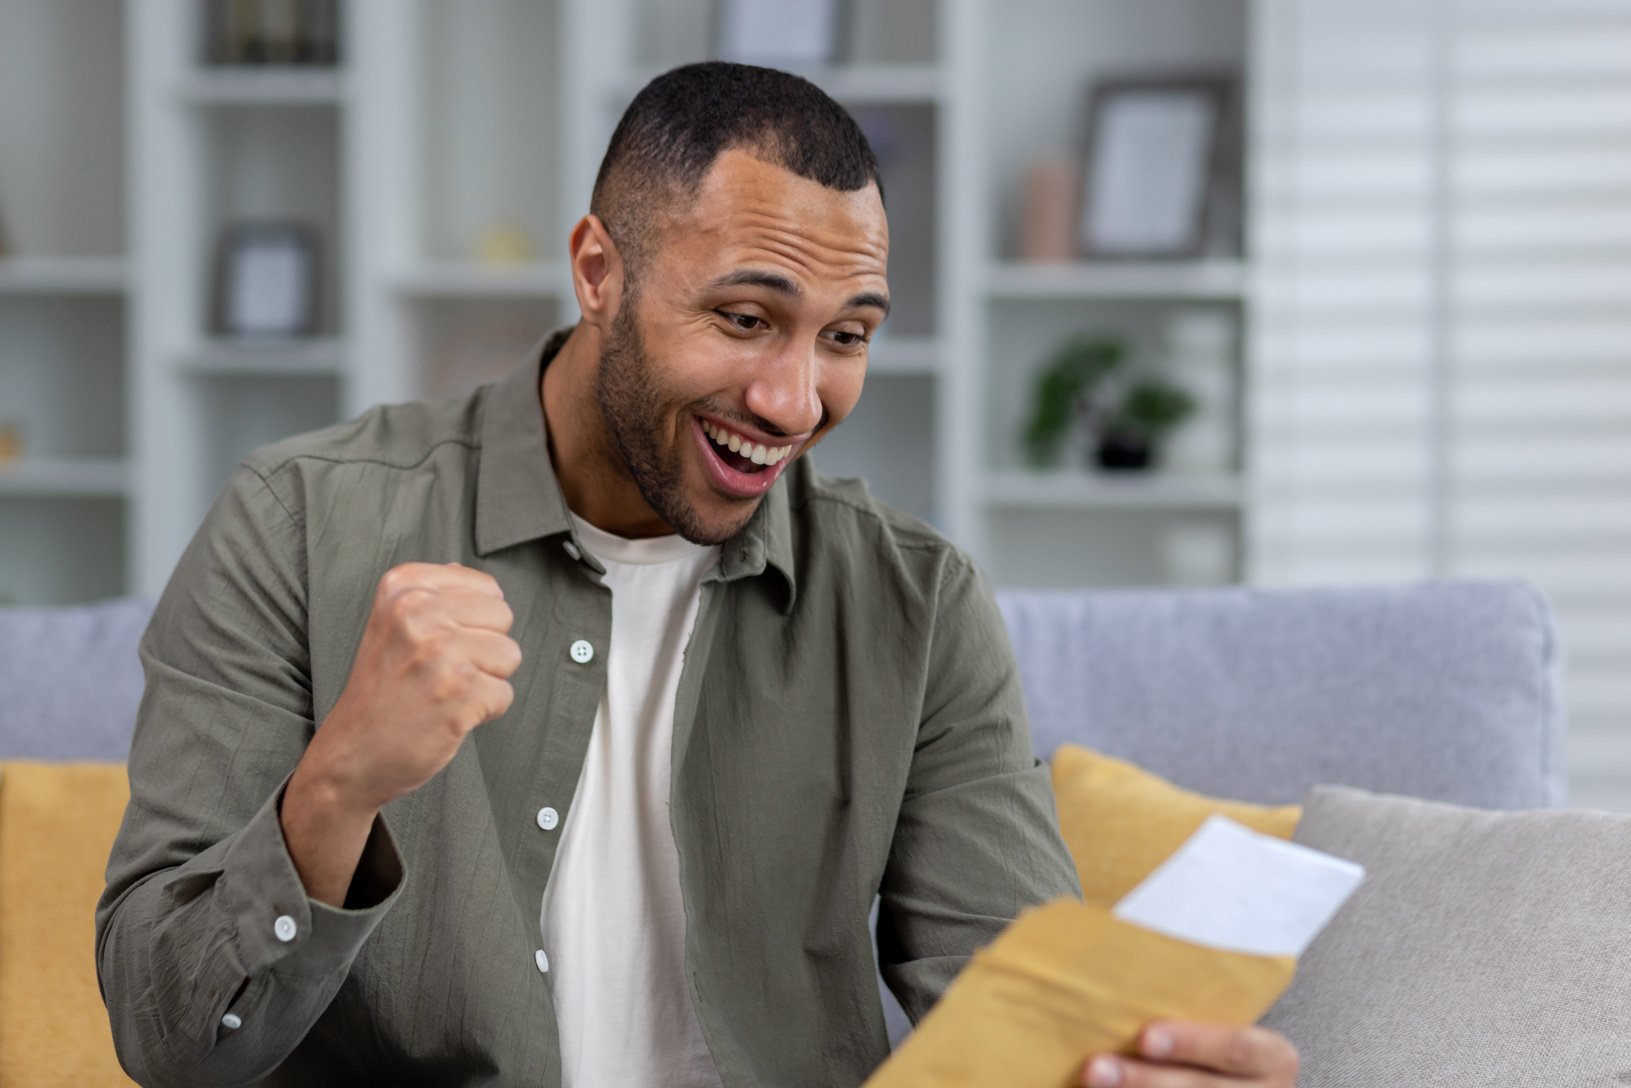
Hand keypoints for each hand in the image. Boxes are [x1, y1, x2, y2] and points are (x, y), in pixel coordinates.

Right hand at [303, 562, 521, 814]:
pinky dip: (484, 712)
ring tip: (443, 693)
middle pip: (503, 617)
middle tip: (440, 673)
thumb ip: (439, 598)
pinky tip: (447, 715)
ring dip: (485, 681)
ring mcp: (439, 650)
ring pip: (509, 654)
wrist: (354, 752)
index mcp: (404, 586)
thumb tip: (490, 587)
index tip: (433, 647)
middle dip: (483, 650)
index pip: (488, 589)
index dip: (473, 624)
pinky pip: (504, 694)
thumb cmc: (385, 688)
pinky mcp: (459, 691)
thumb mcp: (395, 625)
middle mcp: (418, 609)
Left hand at [1081, 1022, 1297, 1086]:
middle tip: (1093, 1068)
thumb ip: (1188, 1007)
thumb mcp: (1223, 1024)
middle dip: (1142, 1081)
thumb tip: (1113, 980)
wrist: (1237, 1083)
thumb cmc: (1216, 1042)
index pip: (1234, 1048)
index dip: (1189, 1043)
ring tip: (1087, 1085)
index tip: (1144, 1037)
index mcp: (1272, 1057)